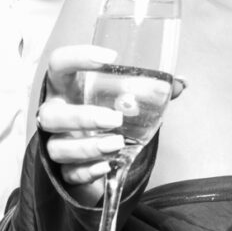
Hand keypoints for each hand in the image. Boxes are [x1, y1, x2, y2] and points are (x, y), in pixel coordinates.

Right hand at [36, 45, 184, 204]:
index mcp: (67, 86)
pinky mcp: (63, 171)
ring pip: (59, 147)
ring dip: (89, 147)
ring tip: (117, 144)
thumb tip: (180, 83)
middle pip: (51, 115)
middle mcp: (56, 113)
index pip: (59, 63)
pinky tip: (106, 166)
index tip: (111, 57)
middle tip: (115, 118)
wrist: (92, 152)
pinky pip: (70, 173)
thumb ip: (149, 89)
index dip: (78, 56)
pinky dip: (88, 170)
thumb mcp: (121, 96)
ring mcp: (57, 142)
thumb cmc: (104, 111)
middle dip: (82, 117)